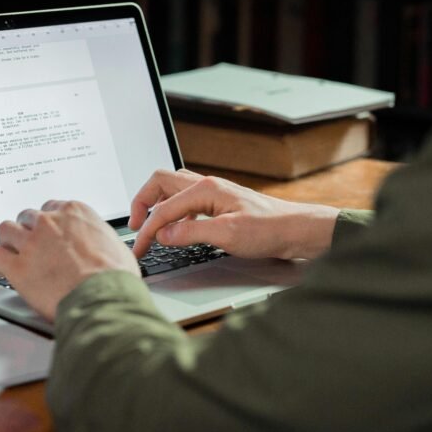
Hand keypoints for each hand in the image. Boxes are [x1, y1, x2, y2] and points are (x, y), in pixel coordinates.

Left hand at [0, 200, 140, 321]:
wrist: (103, 298)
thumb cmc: (114, 276)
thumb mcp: (115, 244)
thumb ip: (98, 237)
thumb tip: (99, 244)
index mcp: (75, 213)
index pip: (51, 208)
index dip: (49, 223)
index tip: (49, 233)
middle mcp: (50, 223)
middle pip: (27, 217)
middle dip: (29, 231)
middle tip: (32, 245)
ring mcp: (31, 243)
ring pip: (6, 230)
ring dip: (9, 241)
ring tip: (13, 253)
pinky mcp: (18, 267)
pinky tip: (4, 268)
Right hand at [129, 169, 339, 260]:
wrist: (296, 230)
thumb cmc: (269, 230)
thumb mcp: (226, 235)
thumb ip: (190, 233)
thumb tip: (163, 234)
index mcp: (206, 189)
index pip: (163, 208)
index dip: (146, 230)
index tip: (139, 249)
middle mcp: (207, 185)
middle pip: (161, 183)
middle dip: (142, 202)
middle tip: (135, 227)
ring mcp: (214, 192)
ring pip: (173, 188)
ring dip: (157, 203)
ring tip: (149, 224)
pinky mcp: (220, 203)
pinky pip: (186, 199)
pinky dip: (173, 210)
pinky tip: (176, 227)